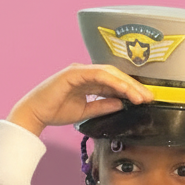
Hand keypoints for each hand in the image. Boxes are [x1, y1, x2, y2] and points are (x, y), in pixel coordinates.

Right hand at [6, 64, 151, 135]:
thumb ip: (103, 106)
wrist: (35, 114)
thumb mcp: (86, 111)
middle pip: (115, 75)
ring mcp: (79, 70)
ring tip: (140, 96)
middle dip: (134, 86)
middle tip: (149, 97)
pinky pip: (98, 75)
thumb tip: (122, 103)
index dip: (131, 89)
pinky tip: (125, 91)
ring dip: (127, 84)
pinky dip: (113, 82)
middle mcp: (85, 71)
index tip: (144, 99)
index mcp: (88, 79)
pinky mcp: (74, 73)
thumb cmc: (56, 111)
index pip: (114, 81)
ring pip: (109, 73)